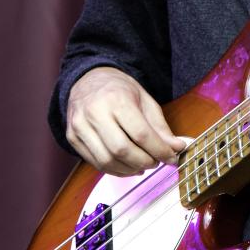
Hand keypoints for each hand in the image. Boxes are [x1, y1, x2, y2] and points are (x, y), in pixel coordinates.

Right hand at [66, 67, 186, 174]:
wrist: (87, 79)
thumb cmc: (118, 89)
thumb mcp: (144, 100)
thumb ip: (160, 126)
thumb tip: (177, 148)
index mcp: (116, 99)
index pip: (141, 134)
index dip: (159, 150)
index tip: (172, 157)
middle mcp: (95, 113)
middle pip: (122, 150)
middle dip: (144, 161)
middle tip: (156, 162)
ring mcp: (80, 126)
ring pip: (107, 161)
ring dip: (130, 169)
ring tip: (142, 165)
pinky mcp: (72, 138)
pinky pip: (95, 163)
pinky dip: (115, 170)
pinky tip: (127, 166)